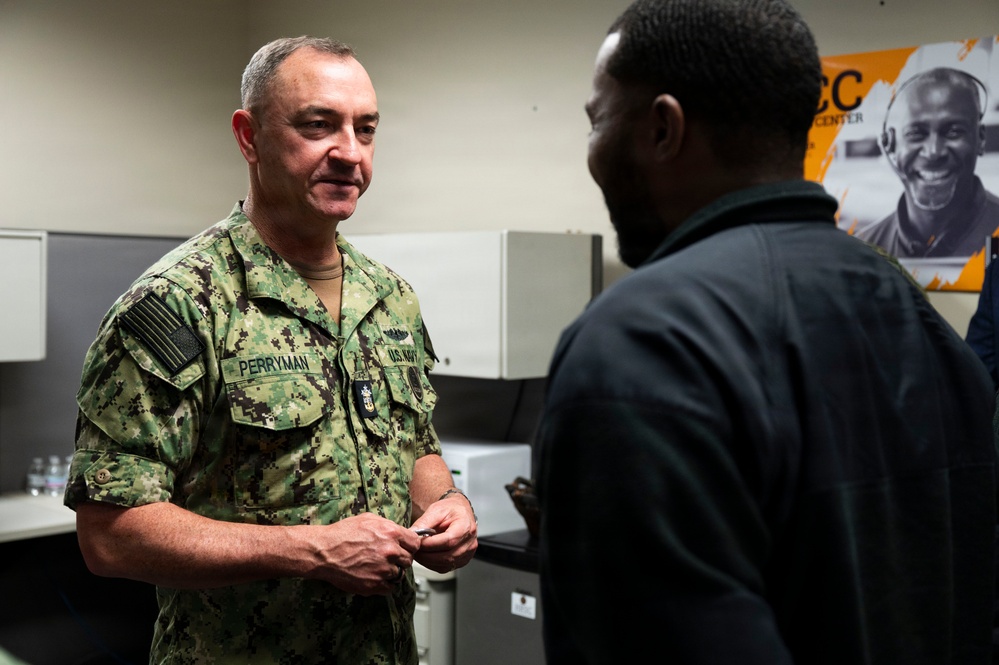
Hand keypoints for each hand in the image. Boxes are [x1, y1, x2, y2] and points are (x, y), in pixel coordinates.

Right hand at [307, 513, 421, 595]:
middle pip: (409, 560)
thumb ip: (388, 525)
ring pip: (399, 574)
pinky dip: (384, 584)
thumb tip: (400, 532)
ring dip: (391, 572)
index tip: (404, 548)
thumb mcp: (368, 519)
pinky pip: (390, 588)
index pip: (415, 543)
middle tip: (388, 558)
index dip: (409, 546)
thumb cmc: (342, 534)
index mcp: (391, 533)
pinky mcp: (374, 585)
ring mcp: (383, 570)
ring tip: (377, 567)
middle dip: (400, 559)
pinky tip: (375, 577)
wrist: (324, 552)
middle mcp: (390, 551)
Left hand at [411, 492, 477, 573]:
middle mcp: (470, 542)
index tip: (417, 542)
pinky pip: (447, 567)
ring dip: (428, 561)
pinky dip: (433, 564)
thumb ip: (424, 522)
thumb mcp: (436, 510)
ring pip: (446, 564)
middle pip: (448, 556)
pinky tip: (426, 557)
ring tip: (418, 553)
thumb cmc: (451, 509)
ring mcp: (468, 553)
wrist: (460, 512)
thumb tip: (412, 534)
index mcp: (465, 526)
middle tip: (414, 550)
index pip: (448, 541)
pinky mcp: (463, 560)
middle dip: (427, 555)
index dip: (430, 544)